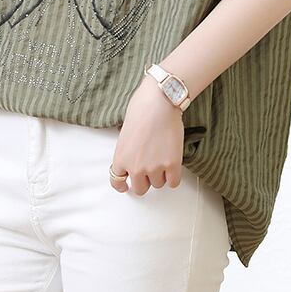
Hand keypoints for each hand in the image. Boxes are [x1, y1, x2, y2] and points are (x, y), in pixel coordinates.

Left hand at [110, 75, 185, 194]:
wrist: (158, 103)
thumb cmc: (141, 110)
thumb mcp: (125, 133)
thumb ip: (127, 151)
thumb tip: (134, 158)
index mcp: (120, 158)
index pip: (116, 181)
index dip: (122, 186)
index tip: (126, 187)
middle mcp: (135, 167)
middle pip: (141, 188)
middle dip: (146, 180)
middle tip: (151, 167)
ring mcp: (154, 168)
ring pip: (158, 184)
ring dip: (161, 175)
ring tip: (163, 156)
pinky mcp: (172, 165)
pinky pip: (174, 182)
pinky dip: (174, 176)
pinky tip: (173, 165)